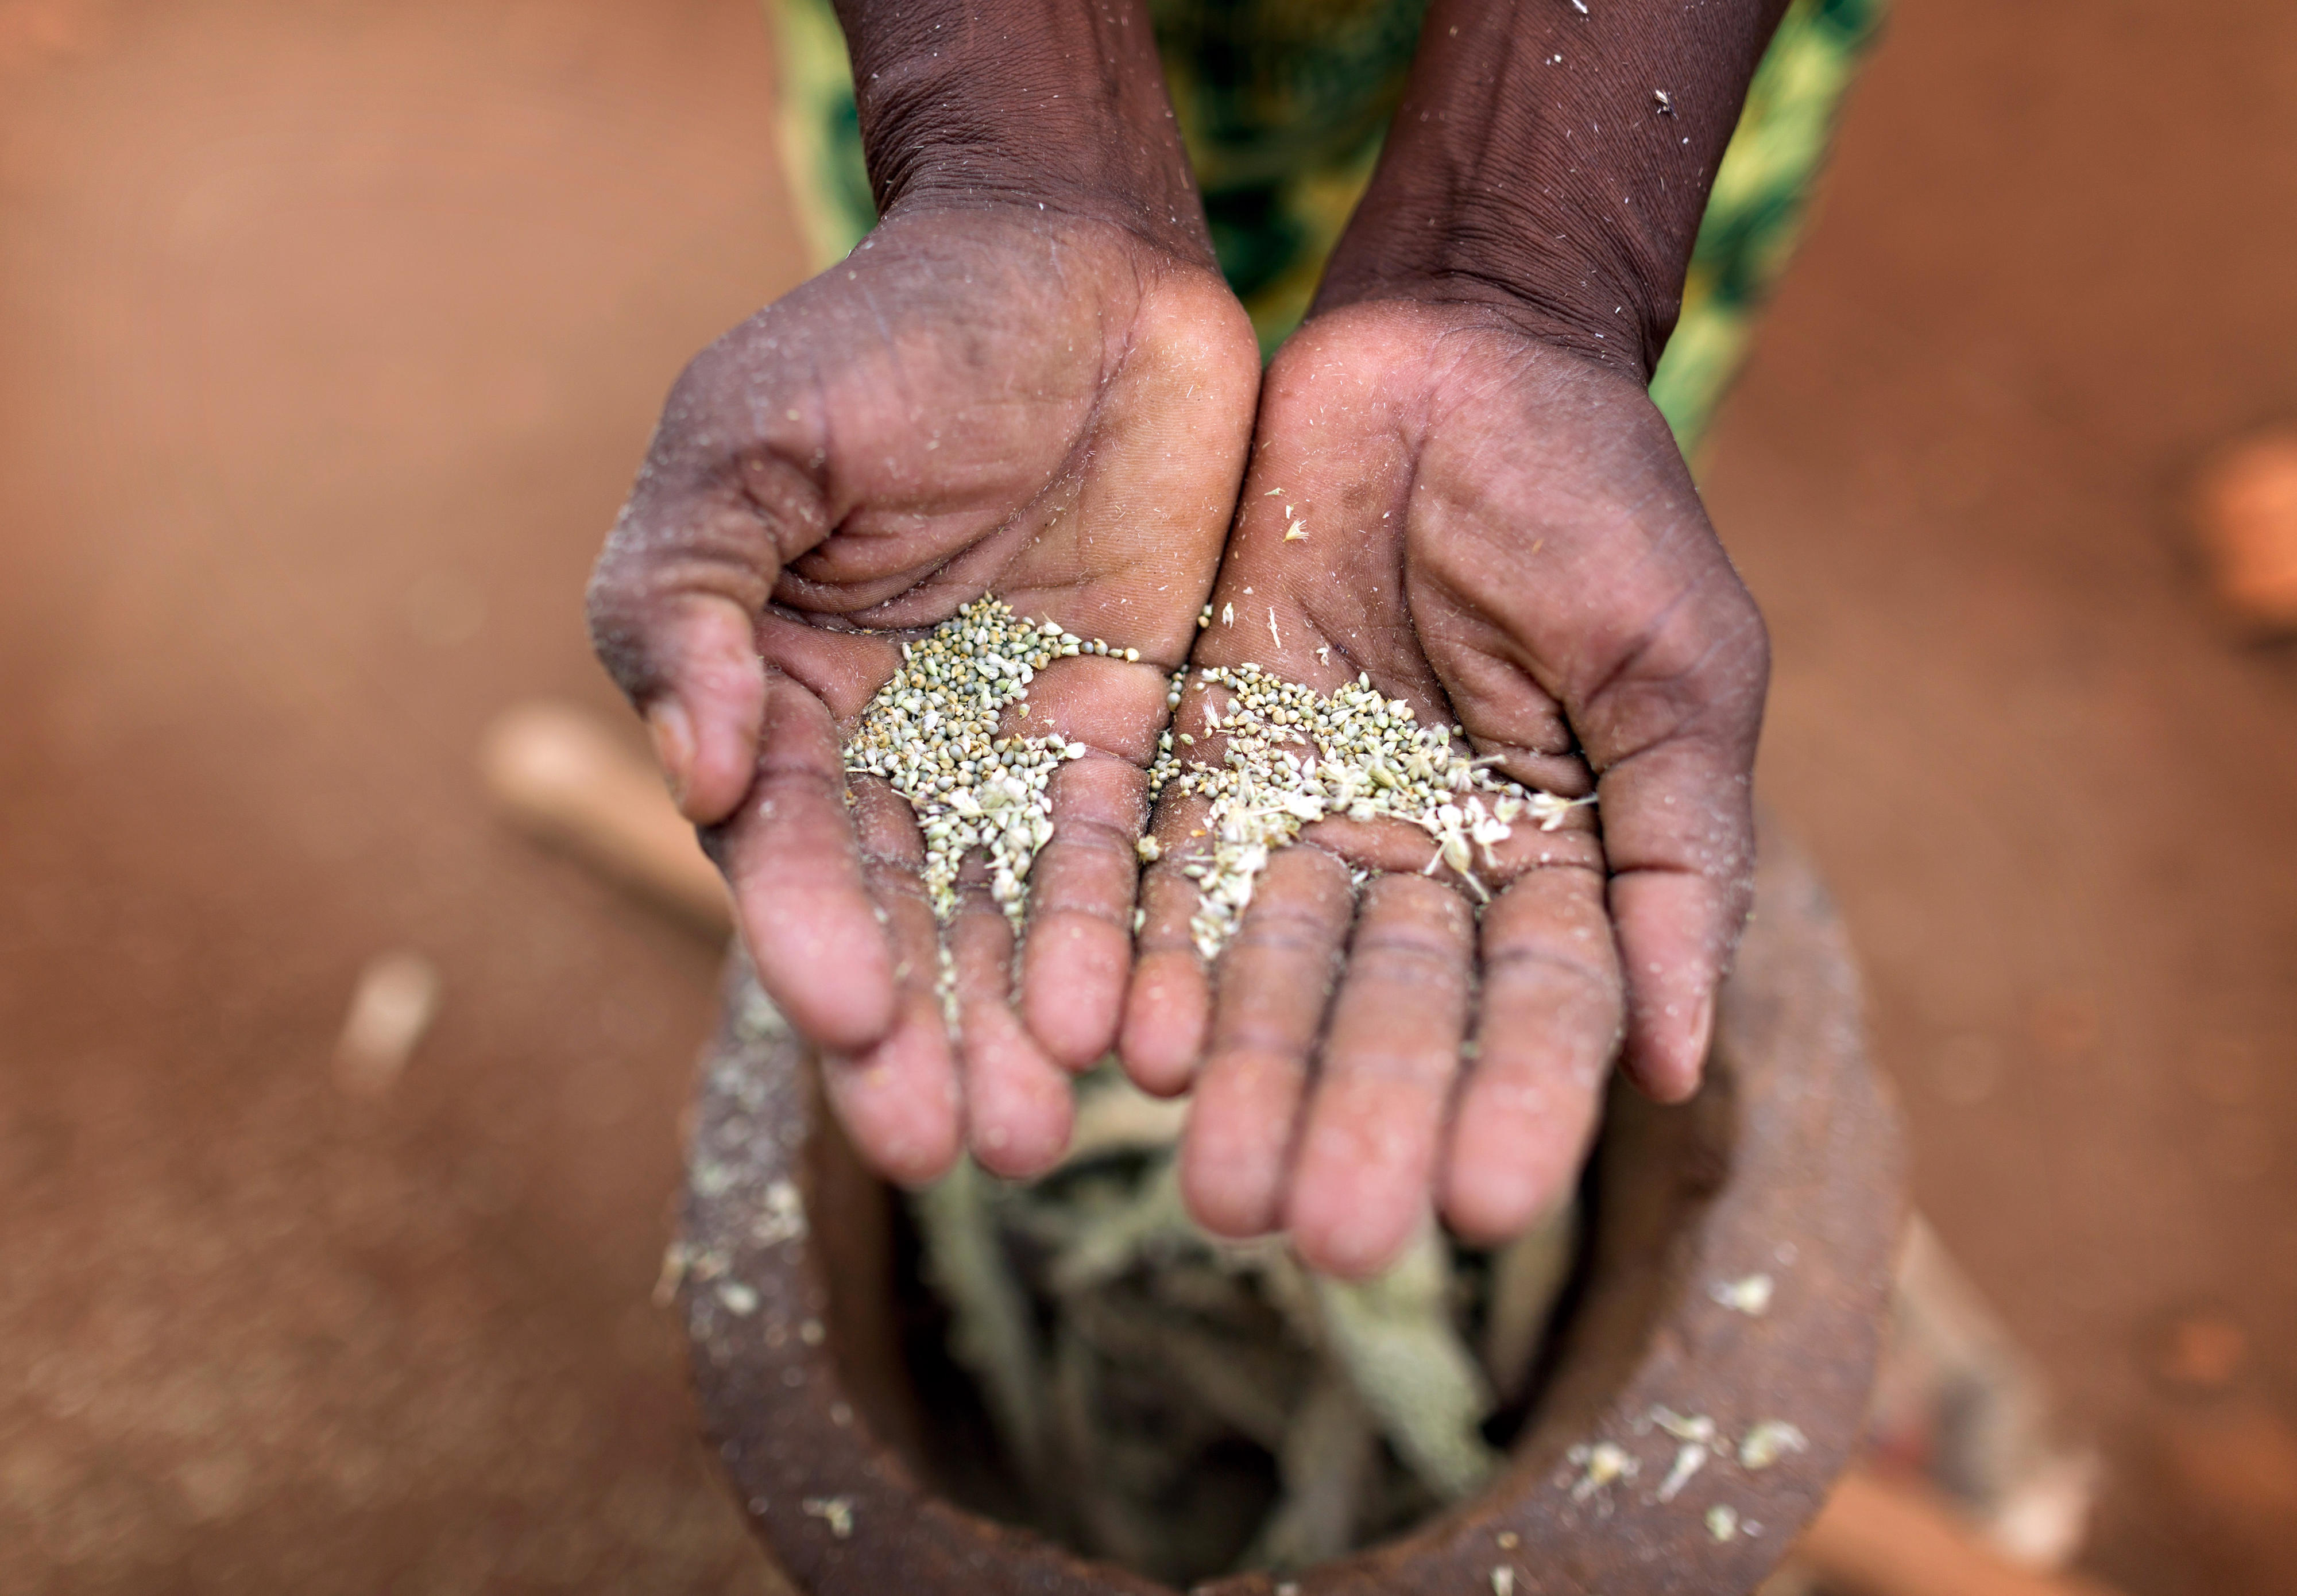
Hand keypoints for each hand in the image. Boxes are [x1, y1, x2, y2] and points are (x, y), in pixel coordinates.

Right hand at [589, 205, 1257, 1183]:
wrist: (1067, 262)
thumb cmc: (879, 338)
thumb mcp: (745, 444)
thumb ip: (689, 598)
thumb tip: (696, 769)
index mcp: (776, 698)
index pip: (786, 847)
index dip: (813, 938)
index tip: (859, 1025)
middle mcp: (891, 749)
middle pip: (901, 920)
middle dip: (925, 1037)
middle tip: (959, 1150)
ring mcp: (1016, 748)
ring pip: (1018, 915)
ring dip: (1026, 1023)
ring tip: (1049, 1130)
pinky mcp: (1132, 730)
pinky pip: (1134, 855)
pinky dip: (1133, 942)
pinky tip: (1145, 1030)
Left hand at [1122, 301, 1768, 1276]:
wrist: (1460, 354)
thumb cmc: (1600, 499)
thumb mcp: (1677, 668)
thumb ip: (1680, 852)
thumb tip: (1679, 1063)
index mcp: (1559, 856)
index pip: (1541, 1008)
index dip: (1515, 1102)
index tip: (1486, 1205)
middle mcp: (1428, 859)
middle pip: (1393, 1013)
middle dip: (1360, 1119)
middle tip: (1321, 1238)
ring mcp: (1313, 810)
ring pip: (1276, 968)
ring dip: (1251, 1078)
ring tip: (1216, 1193)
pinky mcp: (1210, 753)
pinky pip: (1176, 872)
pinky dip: (1158, 957)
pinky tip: (1135, 1046)